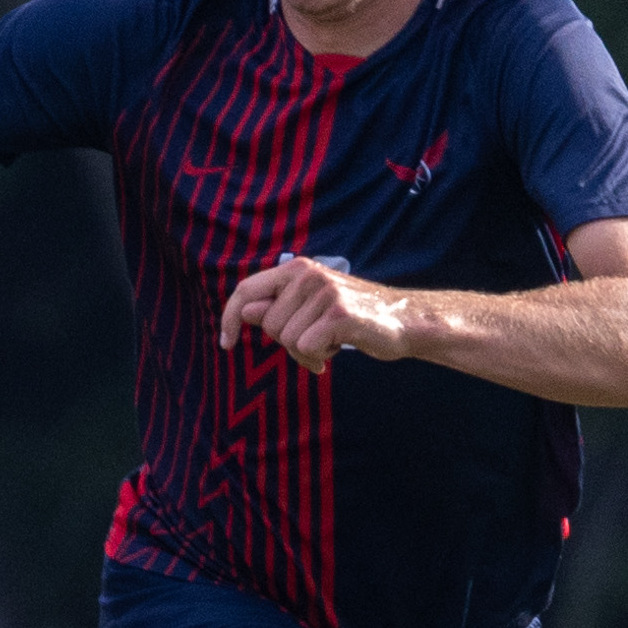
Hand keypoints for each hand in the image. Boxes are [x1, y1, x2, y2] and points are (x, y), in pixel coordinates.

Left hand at [219, 253, 409, 364]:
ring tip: (330, 343)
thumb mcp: (308, 310)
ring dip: (307, 353)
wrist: (402, 321)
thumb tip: (245, 312)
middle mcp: (308, 275)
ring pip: (287, 340)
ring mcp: (324, 292)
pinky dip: (318, 358)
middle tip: (316, 342)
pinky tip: (337, 350)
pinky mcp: (340, 314)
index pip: (246, 290)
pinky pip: (306, 348)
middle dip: (289, 344)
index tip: (225, 344)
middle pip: (270, 326)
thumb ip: (277, 309)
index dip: (229, 318)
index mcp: (296, 270)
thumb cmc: (350, 317)